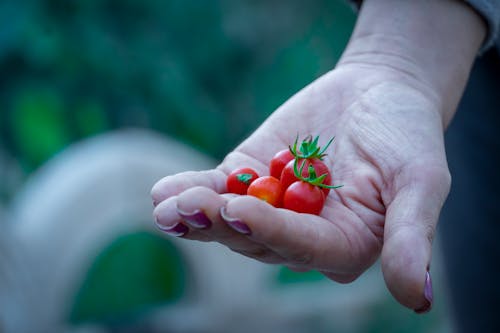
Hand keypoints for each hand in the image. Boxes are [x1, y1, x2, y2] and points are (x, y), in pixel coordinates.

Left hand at [152, 64, 449, 311]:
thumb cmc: (408, 137)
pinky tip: (164, 192)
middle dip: (219, 225)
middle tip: (182, 211)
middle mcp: (301, 235)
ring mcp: (271, 207)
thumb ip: (410, 236)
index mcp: (343, 246)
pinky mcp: (251, 178)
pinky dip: (193, 188)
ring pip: (229, 219)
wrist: (379, 93)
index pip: (303, 248)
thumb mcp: (421, 183)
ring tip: (165, 206)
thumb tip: (416, 297)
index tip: (238, 210)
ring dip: (197, 213)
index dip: (270, 232)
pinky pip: (220, 187)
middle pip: (255, 240)